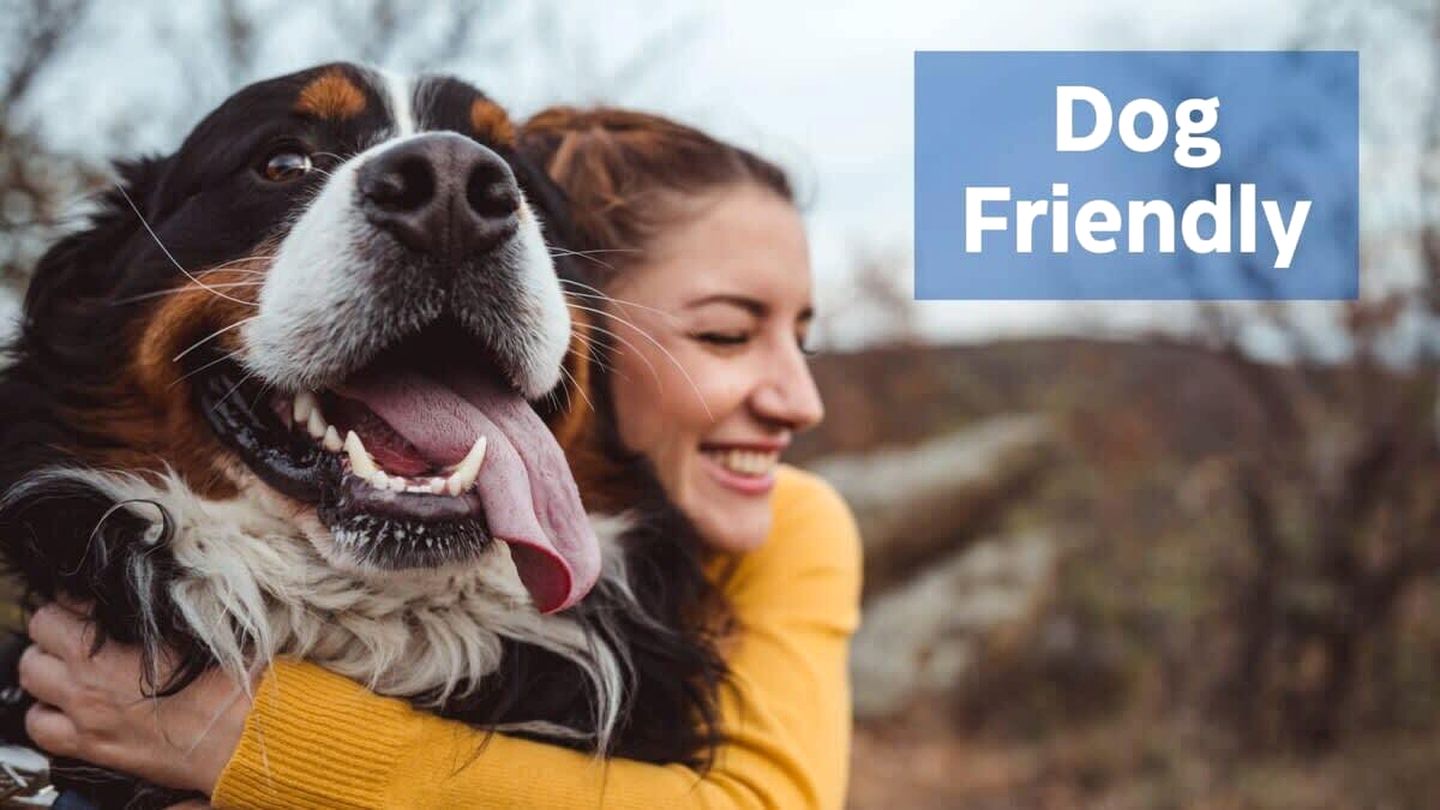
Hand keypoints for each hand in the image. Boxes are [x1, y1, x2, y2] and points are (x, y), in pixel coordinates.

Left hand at [17, 602, 252, 794]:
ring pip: (32, 678)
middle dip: (58, 626)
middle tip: (82, 626)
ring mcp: (85, 715)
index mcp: (107, 646)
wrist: (241, 734)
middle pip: (40, 634)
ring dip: (48, 665)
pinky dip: (47, 712)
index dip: (81, 597)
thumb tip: (141, 591)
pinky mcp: (92, 746)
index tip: (97, 601)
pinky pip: (40, 728)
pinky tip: (70, 705)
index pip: (63, 604)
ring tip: (73, 664)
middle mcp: (86, 679)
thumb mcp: (199, 624)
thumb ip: (157, 608)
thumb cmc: (228, 678)